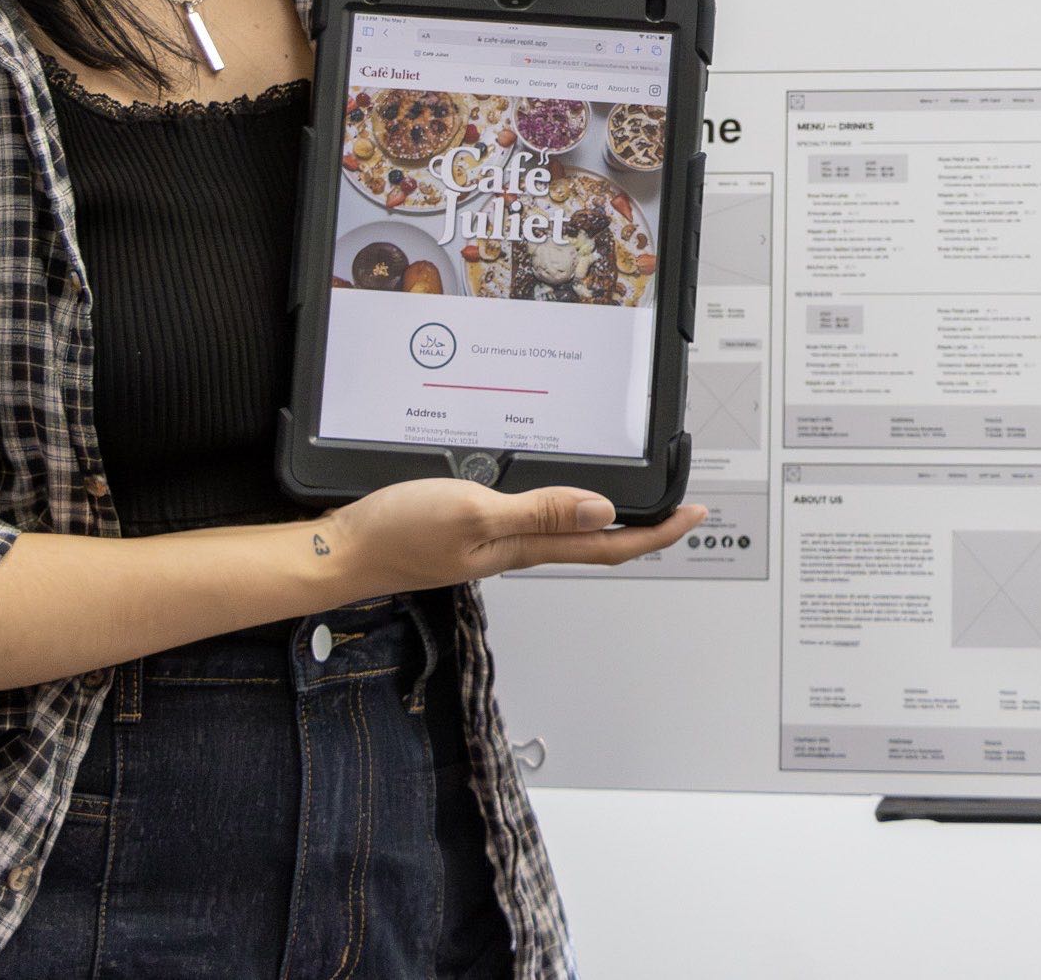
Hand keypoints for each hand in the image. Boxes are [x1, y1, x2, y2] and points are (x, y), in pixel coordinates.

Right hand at [315, 478, 705, 595]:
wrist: (345, 550)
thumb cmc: (400, 533)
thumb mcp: (475, 512)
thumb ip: (539, 512)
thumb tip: (604, 512)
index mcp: (528, 546)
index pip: (610, 545)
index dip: (659, 533)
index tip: (696, 514)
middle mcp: (521, 547)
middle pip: (599, 541)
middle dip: (646, 526)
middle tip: (683, 506)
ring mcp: (498, 539)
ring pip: (569, 530)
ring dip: (609, 517)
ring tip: (640, 499)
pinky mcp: (476, 526)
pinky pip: (535, 517)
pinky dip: (564, 504)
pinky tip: (562, 490)